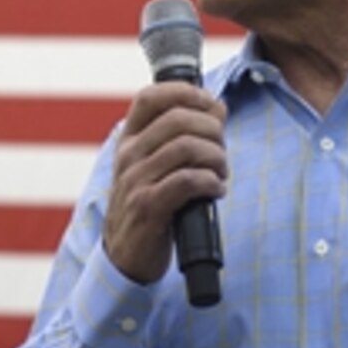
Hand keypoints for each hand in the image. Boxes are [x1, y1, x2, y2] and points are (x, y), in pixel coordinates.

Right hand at [104, 82, 227, 284]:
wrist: (126, 254)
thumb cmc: (149, 204)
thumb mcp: (156, 165)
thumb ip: (183, 135)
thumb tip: (218, 106)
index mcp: (129, 140)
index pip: (150, 96)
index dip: (185, 92)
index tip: (210, 105)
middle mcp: (128, 155)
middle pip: (177, 119)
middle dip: (212, 130)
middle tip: (221, 149)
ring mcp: (135, 180)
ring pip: (186, 148)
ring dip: (216, 158)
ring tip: (220, 172)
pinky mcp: (148, 206)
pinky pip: (187, 181)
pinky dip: (211, 182)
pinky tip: (215, 190)